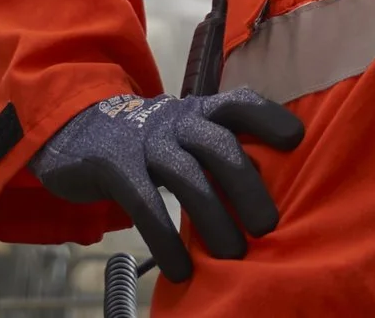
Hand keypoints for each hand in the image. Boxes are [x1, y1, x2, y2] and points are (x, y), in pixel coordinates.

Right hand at [33, 88, 304, 285]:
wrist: (78, 128)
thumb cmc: (149, 142)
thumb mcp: (183, 134)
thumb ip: (217, 151)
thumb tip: (270, 192)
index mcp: (198, 110)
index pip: (238, 103)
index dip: (267, 117)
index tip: (296, 140)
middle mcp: (176, 120)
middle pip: (218, 143)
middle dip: (246, 183)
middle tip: (268, 225)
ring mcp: (145, 141)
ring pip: (186, 175)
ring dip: (213, 217)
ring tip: (234, 254)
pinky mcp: (115, 165)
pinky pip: (145, 204)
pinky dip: (165, 239)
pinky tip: (181, 270)